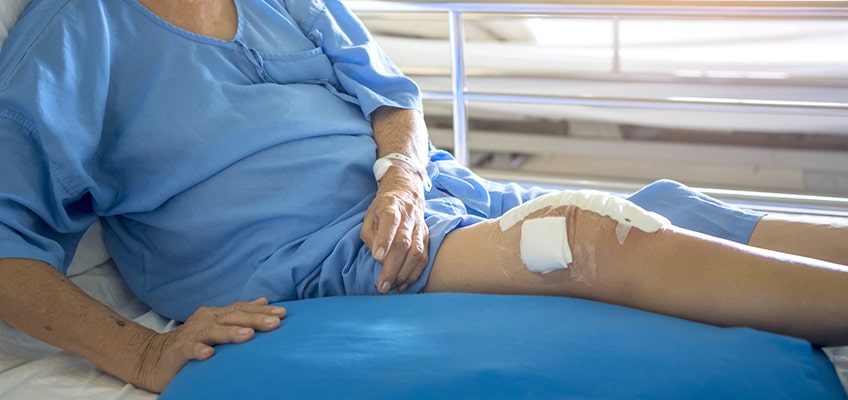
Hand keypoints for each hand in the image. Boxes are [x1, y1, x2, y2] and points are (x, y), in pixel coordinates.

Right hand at [135, 298, 284, 392]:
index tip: (283, 313)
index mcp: (216, 314)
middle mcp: (205, 320)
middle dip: (255, 319)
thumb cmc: (193, 341)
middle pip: (232, 317)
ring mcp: (191, 335)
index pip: (242, 309)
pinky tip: (210, 355)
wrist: (153, 357)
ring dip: (231, 333)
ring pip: (213, 331)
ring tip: (248, 335)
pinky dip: (199, 350)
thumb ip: (239, 313)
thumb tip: (264, 300)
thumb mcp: (218, 325)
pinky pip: (189, 350)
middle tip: (275, 323)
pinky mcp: (178, 351)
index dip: (262, 311)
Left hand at [361, 166, 429, 293]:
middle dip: (392, 266)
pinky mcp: (427, 238)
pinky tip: (403, 284)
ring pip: (417, 252)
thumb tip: (378, 258)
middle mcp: (409, 217)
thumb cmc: (382, 210)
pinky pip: (424, 259)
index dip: (384, 240)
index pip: (390, 222)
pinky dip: (414, 274)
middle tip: (382, 286)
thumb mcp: (369, 217)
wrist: (406, 196)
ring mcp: (420, 228)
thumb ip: (370, 236)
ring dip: (404, 273)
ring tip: (392, 287)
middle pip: (404, 242)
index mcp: (391, 207)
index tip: (377, 257)